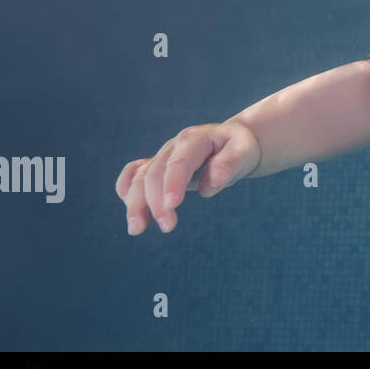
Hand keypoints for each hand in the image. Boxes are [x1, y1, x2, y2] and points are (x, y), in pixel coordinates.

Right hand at [115, 120, 260, 234]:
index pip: (180, 161)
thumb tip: (210, 185)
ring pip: (139, 177)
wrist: (231, 142)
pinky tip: (130, 208)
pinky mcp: (157, 166)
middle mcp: (174, 146)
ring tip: (137, 229)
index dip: (173, 182)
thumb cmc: (239, 149)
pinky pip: (133, 174)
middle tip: (167, 226)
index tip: (171, 205)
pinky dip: (125, 189)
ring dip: (135, 203)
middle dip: (155, 201)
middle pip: (155, 172)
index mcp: (196, 139)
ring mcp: (162, 155)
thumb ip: (229, 165)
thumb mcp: (244, 152)